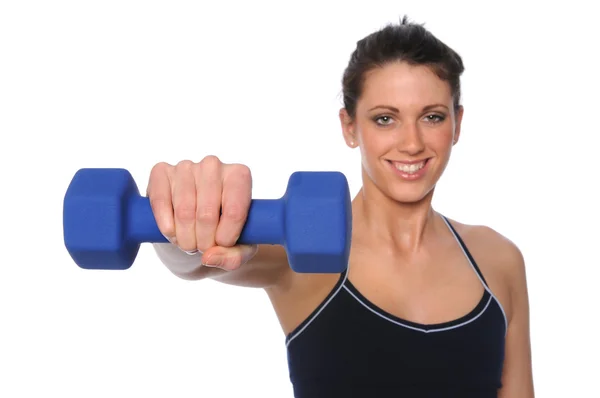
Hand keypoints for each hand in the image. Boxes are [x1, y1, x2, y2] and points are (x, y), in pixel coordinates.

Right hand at [147, 155, 257, 270]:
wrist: (195, 224)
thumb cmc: (222, 232)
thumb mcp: (239, 248)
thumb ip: (234, 257)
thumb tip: (209, 257)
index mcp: (239, 176)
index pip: (235, 211)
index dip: (226, 237)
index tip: (222, 245)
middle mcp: (213, 165)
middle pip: (207, 214)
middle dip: (203, 242)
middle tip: (202, 248)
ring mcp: (186, 166)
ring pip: (184, 212)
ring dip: (185, 238)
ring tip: (189, 242)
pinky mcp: (161, 172)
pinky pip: (160, 202)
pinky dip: (166, 225)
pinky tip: (172, 232)